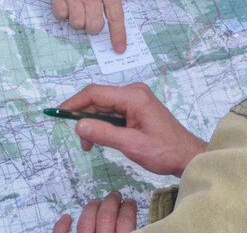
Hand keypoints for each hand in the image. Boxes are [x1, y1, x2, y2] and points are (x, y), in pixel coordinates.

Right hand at [41, 0, 131, 51]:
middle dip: (93, 27)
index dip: (118, 35)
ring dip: (78, 21)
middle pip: (95, 26)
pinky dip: (63, 14)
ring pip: (77, 24)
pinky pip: (61, 16)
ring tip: (76, 9)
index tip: (119, 49)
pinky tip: (64, 4)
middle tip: (90, 18)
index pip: (116, 16)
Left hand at [52, 193, 137, 232]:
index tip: (130, 202)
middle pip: (106, 217)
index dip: (129, 209)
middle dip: (112, 202)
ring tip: (97, 202)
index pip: (126, 222)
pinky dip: (61, 226)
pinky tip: (66, 218)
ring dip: (91, 208)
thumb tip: (140, 227)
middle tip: (115, 195)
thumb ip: (132, 232)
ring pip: (85, 222)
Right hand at [60, 83, 206, 175]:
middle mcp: (133, 91)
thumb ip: (104, 133)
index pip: (95, 93)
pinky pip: (113, 111)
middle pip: (99, 99)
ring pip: (104, 106)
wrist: (187, 156)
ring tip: (90, 145)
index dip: (74, 102)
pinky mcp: (136, 107)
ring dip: (93, 123)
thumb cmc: (163, 151)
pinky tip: (101, 138)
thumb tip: (78, 124)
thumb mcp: (131, 145)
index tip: (58, 113)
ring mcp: (135, 98)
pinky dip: (103, 124)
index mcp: (133, 96)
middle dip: (84, 117)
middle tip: (80, 141)